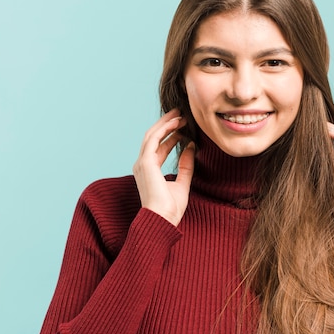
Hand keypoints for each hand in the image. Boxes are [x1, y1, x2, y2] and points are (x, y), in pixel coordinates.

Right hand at [133, 108, 194, 226]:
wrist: (162, 219)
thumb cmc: (171, 208)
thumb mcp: (183, 183)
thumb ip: (186, 165)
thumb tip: (191, 147)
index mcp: (149, 170)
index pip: (159, 147)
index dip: (171, 135)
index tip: (183, 127)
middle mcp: (143, 165)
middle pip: (153, 137)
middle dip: (167, 124)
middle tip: (180, 113)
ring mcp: (142, 163)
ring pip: (152, 135)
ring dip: (166, 123)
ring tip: (180, 114)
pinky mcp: (145, 162)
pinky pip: (153, 140)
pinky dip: (164, 129)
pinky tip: (176, 123)